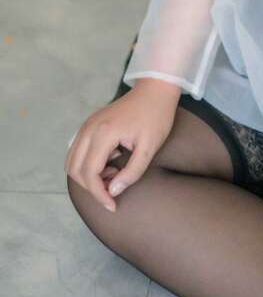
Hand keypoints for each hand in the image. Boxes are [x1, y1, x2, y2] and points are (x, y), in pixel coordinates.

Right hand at [65, 82, 179, 211]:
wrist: (154, 90)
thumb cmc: (156, 116)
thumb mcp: (150, 148)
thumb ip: (132, 172)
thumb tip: (112, 191)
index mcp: (103, 133)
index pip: (89, 173)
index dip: (99, 194)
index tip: (112, 205)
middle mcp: (89, 129)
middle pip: (75, 170)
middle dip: (92, 187)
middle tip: (114, 188)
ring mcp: (86, 125)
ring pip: (72, 161)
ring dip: (88, 176)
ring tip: (114, 174)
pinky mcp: (89, 124)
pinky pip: (77, 151)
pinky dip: (88, 164)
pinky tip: (110, 162)